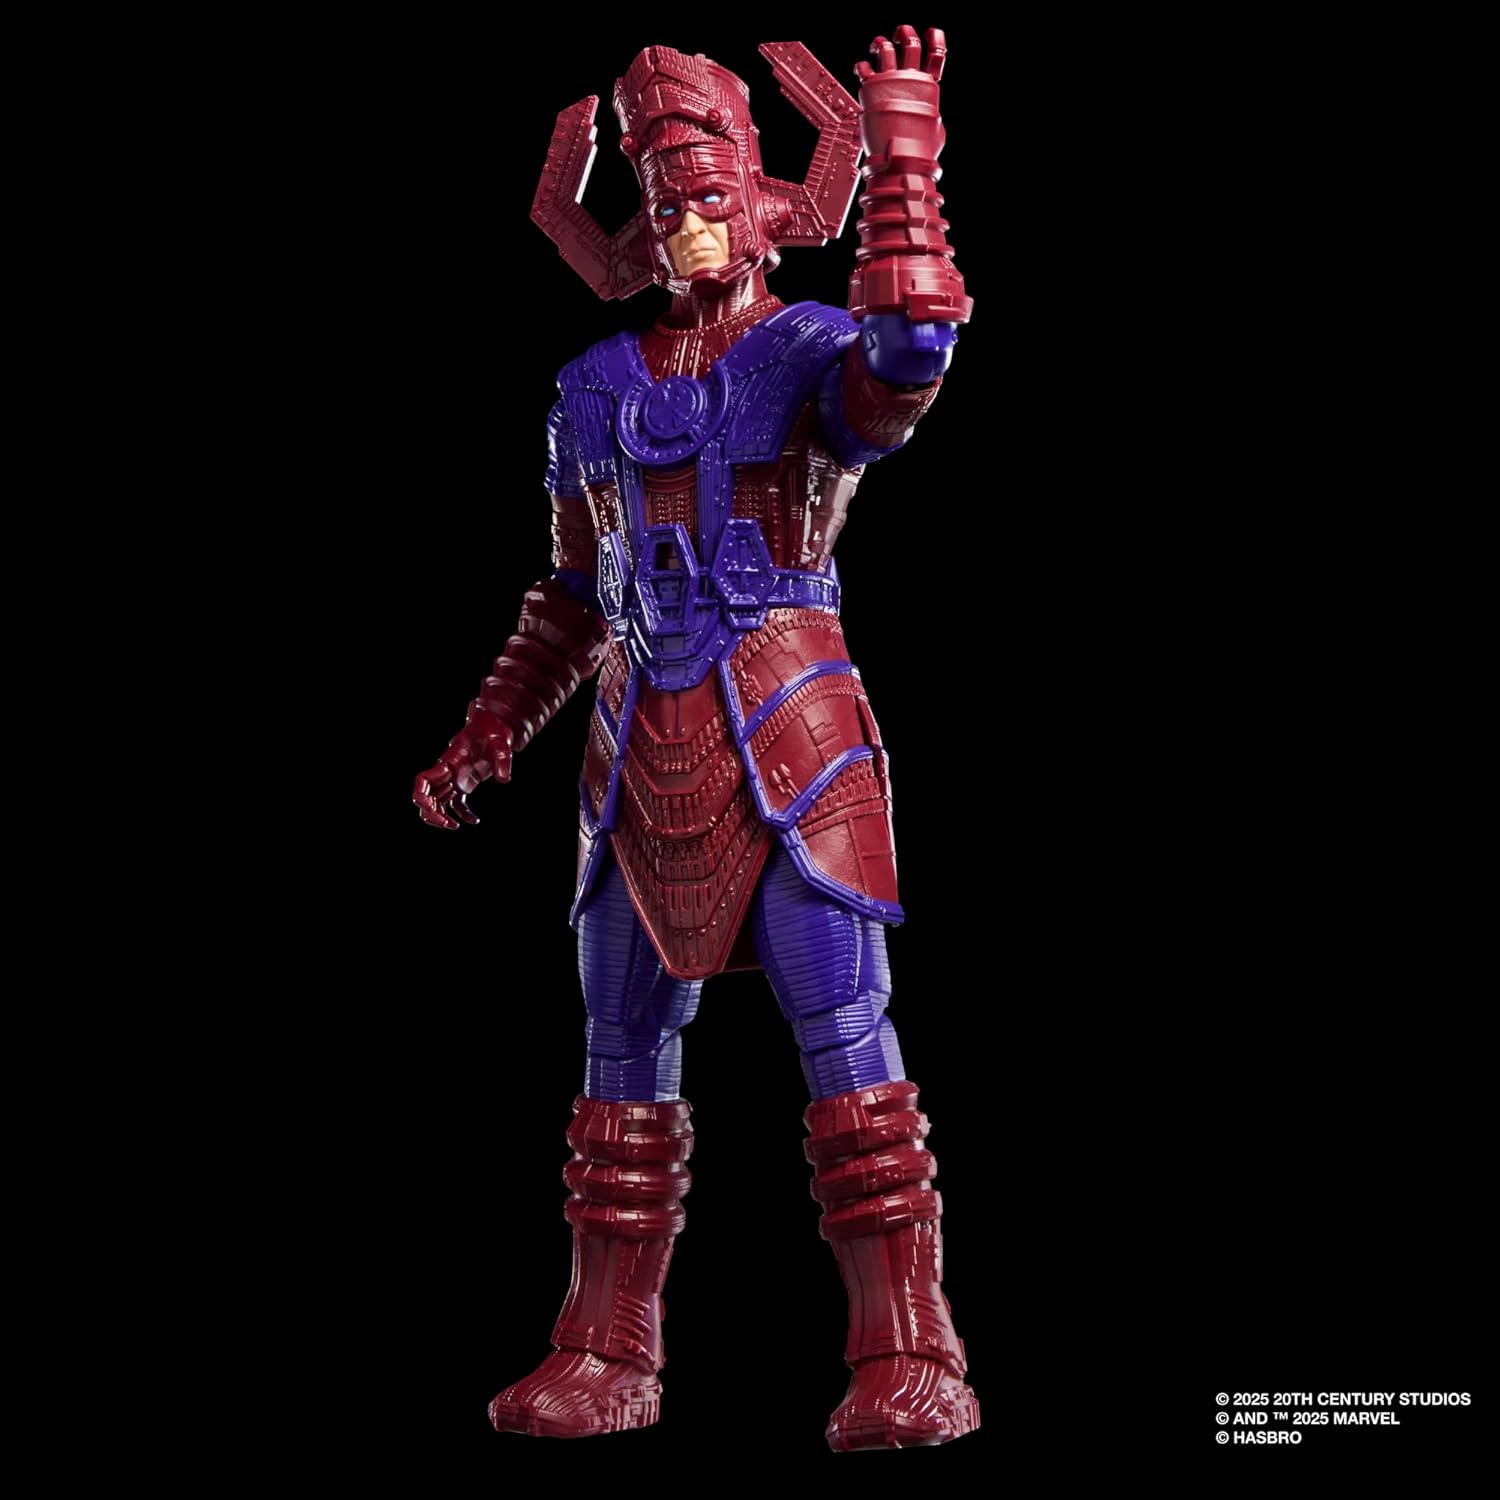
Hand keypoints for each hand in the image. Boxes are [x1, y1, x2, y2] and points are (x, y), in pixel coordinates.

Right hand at [412, 707, 514, 829]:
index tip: (428, 809)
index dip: (421, 796)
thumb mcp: (501, 744)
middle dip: (431, 813)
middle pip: (428, 796)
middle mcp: (448, 771)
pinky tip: (474, 821)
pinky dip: (462, 813)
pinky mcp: (464, 783)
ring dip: (441, 816)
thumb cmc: (494, 731)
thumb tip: (503, 780)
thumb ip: (502, 760)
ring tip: (454, 827)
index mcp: (450, 761)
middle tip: (448, 825)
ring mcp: (455, 778)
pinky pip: (456, 803)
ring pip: (438, 801)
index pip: (424, 780)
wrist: (496, 725)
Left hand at [855, 25, 946, 175]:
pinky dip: (861, 65)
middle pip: (910, 43)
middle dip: (905, 33)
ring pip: (886, 47)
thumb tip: (933, 120)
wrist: (900, 157)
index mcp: (928, 87)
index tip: (930, 32)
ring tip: (877, 46)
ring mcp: (889, 81)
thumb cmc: (920, 150)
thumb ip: (932, 117)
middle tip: (900, 34)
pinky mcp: (870, 88)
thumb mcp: (936, 131)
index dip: (935, 38)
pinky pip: (864, 67)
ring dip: (880, 42)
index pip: (936, 54)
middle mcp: (909, 79)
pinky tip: (861, 69)